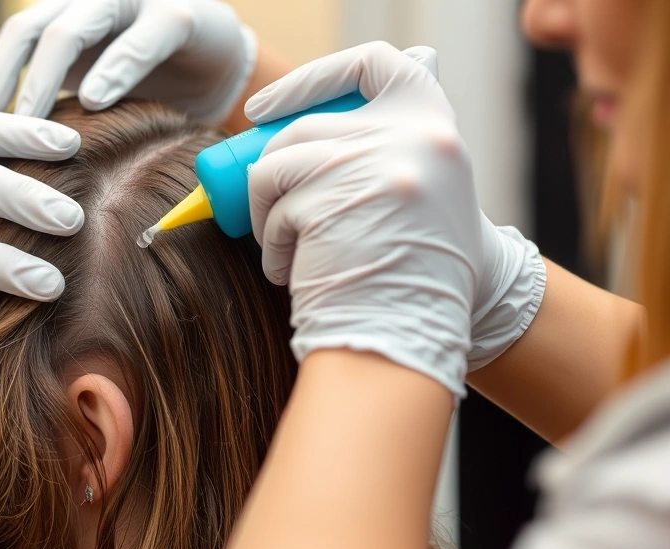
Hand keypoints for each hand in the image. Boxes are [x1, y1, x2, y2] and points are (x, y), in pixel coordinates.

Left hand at [0, 0, 256, 123]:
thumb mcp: (99, 93)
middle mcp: (92, 4)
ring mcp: (132, 4)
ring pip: (73, 28)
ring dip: (47, 75)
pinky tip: (96, 101)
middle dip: (12, 80)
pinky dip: (114, 69)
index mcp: (68, 18)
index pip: (17, 38)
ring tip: (32, 120)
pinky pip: (140, 39)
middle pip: (33, 29)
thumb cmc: (152, 85)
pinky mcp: (176, 17)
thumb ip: (62, 108)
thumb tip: (8, 156)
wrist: (220, 63)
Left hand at [246, 43, 481, 393]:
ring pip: (277, 163)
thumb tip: (303, 121)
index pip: (373, 63)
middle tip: (266, 198)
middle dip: (272, 163)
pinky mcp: (326, 201)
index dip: (316, 77)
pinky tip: (289, 268)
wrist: (416, 332)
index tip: (271, 107)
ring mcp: (366, 166)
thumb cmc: (414, 270)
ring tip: (284, 245)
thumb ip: (391, 148)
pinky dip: (271, 239)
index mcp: (436, 124)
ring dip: (267, 207)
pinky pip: (272, 205)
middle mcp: (409, 135)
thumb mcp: (428, 190)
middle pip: (306, 125)